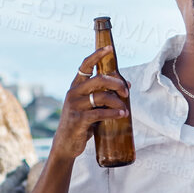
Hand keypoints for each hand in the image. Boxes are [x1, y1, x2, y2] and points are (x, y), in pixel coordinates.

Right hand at [49, 45, 129, 161]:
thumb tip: (127, 83)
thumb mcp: (91, 105)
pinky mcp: (78, 119)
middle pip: (98, 80)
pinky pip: (99, 113)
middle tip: (126, 91)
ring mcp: (74, 106)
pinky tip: (122, 115)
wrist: (66, 144)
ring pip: (101, 96)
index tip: (109, 48)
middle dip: (116, 83)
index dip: (97, 55)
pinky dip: (113, 114)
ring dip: (117, 102)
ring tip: (125, 109)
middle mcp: (73, 93)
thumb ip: (105, 94)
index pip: (85, 65)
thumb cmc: (82, 122)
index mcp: (76, 86)